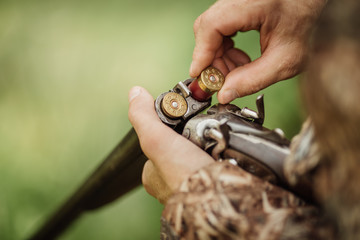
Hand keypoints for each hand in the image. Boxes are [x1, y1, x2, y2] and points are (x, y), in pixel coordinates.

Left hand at [128, 86, 213, 203]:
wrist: (221, 200)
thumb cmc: (185, 176)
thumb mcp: (158, 140)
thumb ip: (146, 117)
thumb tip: (135, 93)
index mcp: (155, 176)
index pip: (159, 144)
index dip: (168, 130)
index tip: (181, 122)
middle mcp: (172, 184)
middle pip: (181, 150)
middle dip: (192, 139)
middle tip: (203, 132)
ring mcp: (194, 187)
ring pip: (200, 157)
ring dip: (210, 147)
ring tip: (218, 140)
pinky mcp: (215, 186)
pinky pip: (218, 165)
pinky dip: (223, 157)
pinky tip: (227, 152)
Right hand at [190, 0, 326, 102]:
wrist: (319, 7)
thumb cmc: (311, 25)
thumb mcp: (286, 59)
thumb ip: (253, 79)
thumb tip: (225, 94)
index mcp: (253, 3)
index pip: (212, 26)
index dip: (202, 53)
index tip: (199, 76)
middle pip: (208, 27)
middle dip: (211, 59)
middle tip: (223, 81)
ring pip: (212, 28)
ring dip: (218, 55)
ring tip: (237, 71)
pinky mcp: (239, 4)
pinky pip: (221, 26)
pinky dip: (225, 47)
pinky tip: (240, 60)